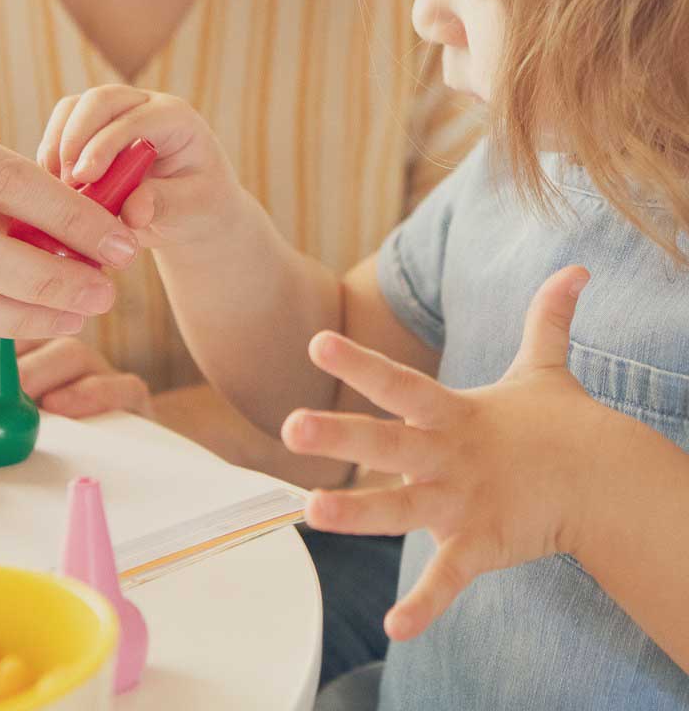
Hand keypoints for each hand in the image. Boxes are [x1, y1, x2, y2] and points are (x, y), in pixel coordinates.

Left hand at [0, 316, 154, 417]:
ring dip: (27, 370)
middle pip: (11, 325)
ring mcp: (90, 359)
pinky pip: (116, 386)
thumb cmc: (49, 397)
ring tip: (0, 388)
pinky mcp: (127, 390)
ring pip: (63, 350)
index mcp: (16, 314)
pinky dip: (89, 393)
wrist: (128, 433)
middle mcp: (52, 328)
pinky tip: (59, 405)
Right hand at [37, 85, 243, 248]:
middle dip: (75, 137)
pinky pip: (61, 130)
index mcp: (174, 118)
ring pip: (73, 110)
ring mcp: (114, 115)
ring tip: (55, 186)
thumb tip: (133, 211)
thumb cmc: (198, 207)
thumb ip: (164, 206)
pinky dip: (51, 156)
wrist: (192, 211)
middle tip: (66, 181)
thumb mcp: (191, 210)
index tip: (84, 178)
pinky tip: (52, 188)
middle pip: (99, 101)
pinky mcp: (90, 131)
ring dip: (58, 145)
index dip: (104, 145)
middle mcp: (142, 106)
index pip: (133, 119)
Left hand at [282, 266, 602, 641]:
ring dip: (357, 514)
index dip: (359, 362)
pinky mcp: (480, 544)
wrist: (607, 485)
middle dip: (339, 435)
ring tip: (310, 513)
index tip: (317, 340)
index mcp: (453, 413)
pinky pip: (449, 578)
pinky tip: (396, 629)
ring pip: (401, 510)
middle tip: (290, 426)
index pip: (399, 382)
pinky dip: (425, 605)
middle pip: (387, 442)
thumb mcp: (547, 367)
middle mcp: (449, 456)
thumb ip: (546, 318)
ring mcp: (462, 502)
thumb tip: (576, 268)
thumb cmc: (561, 425)